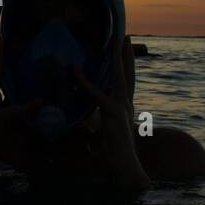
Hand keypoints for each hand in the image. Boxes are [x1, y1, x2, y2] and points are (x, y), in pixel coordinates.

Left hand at [72, 35, 149, 194]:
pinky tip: (77, 72)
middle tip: (126, 35)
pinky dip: (85, 83)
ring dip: (116, 57)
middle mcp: (126, 103)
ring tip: (117, 40)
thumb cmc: (112, 156)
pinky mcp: (113, 113)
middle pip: (127, 72)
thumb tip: (80, 125)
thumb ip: (90, 127)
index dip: (123, 66)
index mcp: (123, 107)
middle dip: (126, 54)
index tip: (123, 51)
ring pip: (118, 76)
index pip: (124, 81)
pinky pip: (96, 94)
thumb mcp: (98, 137)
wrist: (125, 168)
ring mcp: (122, 107)